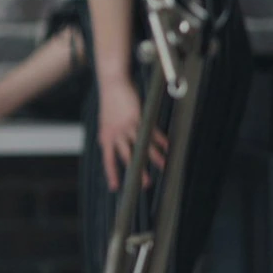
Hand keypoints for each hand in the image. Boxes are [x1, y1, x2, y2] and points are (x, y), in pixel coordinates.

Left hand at [97, 75, 166, 190]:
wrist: (112, 85)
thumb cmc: (110, 105)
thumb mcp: (105, 123)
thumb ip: (109, 136)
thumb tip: (109, 147)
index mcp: (106, 137)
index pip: (108, 160)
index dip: (111, 173)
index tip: (115, 187)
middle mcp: (116, 134)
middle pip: (127, 157)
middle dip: (137, 171)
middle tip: (145, 184)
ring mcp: (127, 126)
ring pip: (142, 146)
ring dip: (154, 157)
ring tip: (163, 167)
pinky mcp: (138, 117)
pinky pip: (151, 132)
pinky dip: (160, 140)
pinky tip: (167, 147)